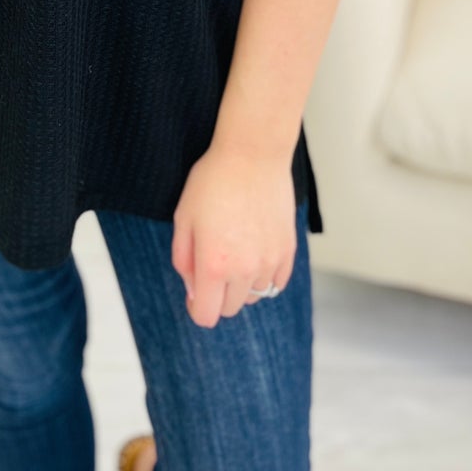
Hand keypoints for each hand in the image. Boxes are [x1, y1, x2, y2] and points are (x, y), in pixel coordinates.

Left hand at [171, 144, 296, 329]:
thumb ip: (183, 261)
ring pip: (255, 296)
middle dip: (218, 294)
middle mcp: (244, 270)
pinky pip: (277, 282)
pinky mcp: (288, 250)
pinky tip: (255, 251)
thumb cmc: (213, 181)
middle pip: (230, 308)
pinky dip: (265, 275)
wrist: (253, 154)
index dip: (196, 308)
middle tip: (213, 262)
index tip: (195, 293)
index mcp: (214, 265)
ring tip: (236, 251)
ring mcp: (270, 262)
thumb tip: (194, 290)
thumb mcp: (183, 218)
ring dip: (243, 284)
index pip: (206, 316)